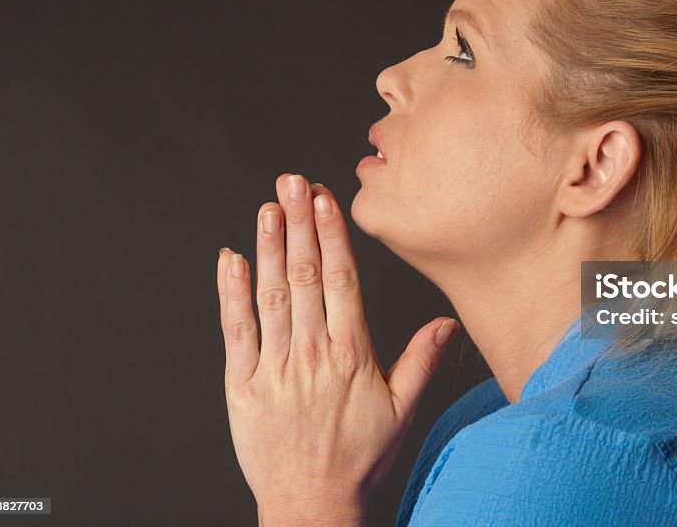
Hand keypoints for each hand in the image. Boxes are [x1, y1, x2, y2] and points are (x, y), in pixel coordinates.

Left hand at [216, 174, 458, 526]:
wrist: (312, 504)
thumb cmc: (359, 459)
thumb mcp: (401, 410)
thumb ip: (421, 360)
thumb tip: (446, 322)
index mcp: (352, 354)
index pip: (341, 280)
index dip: (331, 235)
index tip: (324, 199)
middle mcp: (313, 353)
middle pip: (304, 275)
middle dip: (298, 223)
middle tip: (292, 182)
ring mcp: (275, 367)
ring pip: (271, 294)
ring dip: (268, 246)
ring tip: (268, 207)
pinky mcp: (243, 385)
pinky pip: (236, 331)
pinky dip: (231, 293)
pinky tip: (230, 259)